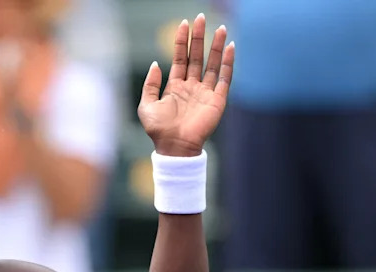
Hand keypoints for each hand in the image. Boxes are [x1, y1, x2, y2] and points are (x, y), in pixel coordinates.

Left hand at [138, 14, 234, 156]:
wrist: (174, 147)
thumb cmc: (159, 130)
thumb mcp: (146, 106)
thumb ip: (150, 84)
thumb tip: (155, 63)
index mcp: (175, 87)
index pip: (181, 58)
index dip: (182, 41)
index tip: (184, 24)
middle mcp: (192, 87)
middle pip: (197, 56)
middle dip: (199, 38)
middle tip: (201, 19)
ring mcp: (205, 92)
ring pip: (212, 64)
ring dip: (216, 46)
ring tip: (219, 29)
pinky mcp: (217, 100)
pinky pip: (224, 77)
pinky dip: (228, 63)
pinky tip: (230, 47)